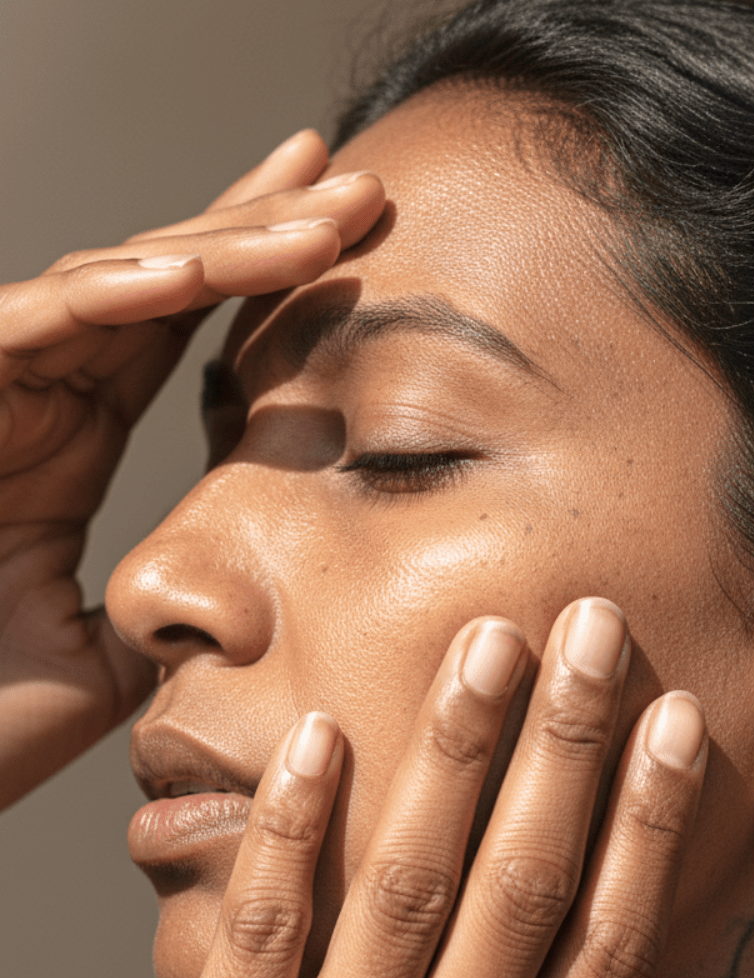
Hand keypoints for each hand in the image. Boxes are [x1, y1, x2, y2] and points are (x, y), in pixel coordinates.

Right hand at [0, 131, 383, 808]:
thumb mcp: (112, 658)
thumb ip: (173, 615)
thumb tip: (252, 619)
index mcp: (77, 435)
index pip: (182, 329)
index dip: (261, 273)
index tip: (348, 234)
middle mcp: (42, 394)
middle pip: (163, 279)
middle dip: (263, 226)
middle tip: (359, 184)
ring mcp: (0, 386)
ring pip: (118, 282)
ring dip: (222, 246)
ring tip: (320, 217)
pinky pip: (41, 321)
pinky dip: (116, 292)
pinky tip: (196, 272)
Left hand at [55, 601, 718, 977]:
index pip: (605, 949)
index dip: (648, 829)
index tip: (676, 725)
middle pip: (519, 896)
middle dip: (565, 753)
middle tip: (592, 633)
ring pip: (404, 896)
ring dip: (450, 762)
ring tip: (486, 649)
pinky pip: (262, 942)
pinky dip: (290, 837)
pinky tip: (318, 738)